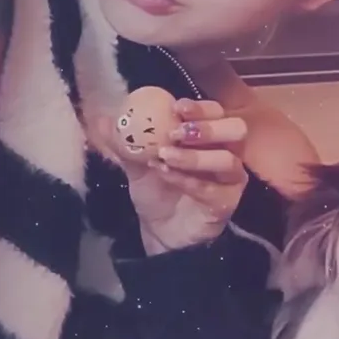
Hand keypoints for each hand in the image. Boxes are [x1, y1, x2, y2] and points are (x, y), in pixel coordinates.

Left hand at [93, 99, 248, 254]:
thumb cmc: (156, 191)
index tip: (177, 107)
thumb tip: (102, 119)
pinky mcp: (227, 203)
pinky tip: (165, 174)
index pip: (217, 112)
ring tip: (164, 156)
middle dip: (208, 128)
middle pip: (236, 130)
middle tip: (178, 132)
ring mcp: (230, 180)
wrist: (159, 231)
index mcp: (209, 137)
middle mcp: (227, 153)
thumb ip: (126, 142)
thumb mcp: (137, 164)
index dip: (201, 107)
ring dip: (195, 156)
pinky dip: (187, 179)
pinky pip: (213, 189)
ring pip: (227, 160)